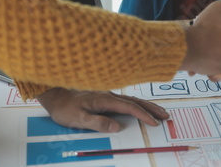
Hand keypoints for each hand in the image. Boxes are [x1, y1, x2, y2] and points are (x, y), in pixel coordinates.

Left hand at [36, 88, 169, 131]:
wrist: (55, 94)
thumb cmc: (65, 107)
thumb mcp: (78, 118)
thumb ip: (97, 122)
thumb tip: (116, 126)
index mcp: (105, 100)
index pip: (129, 108)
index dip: (143, 115)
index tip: (154, 122)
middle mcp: (110, 95)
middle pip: (135, 101)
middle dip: (151, 108)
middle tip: (165, 115)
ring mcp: (108, 95)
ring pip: (132, 100)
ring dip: (147, 106)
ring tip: (159, 111)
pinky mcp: (105, 98)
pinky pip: (126, 101)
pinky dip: (138, 104)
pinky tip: (140, 107)